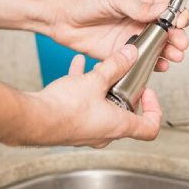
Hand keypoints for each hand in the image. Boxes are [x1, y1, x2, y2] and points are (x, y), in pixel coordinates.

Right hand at [25, 44, 161, 146]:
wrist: (35, 119)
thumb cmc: (64, 109)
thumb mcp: (96, 79)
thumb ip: (115, 66)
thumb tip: (129, 56)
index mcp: (119, 125)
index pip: (150, 128)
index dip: (154, 109)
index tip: (147, 92)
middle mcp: (105, 133)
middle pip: (126, 115)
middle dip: (124, 92)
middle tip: (121, 77)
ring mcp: (88, 132)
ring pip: (103, 108)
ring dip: (102, 89)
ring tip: (96, 71)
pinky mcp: (72, 126)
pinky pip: (83, 106)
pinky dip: (83, 89)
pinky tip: (76, 69)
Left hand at [50, 0, 188, 71]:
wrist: (60, 17)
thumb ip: (137, 5)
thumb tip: (159, 9)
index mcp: (140, 1)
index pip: (167, 8)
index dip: (177, 16)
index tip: (180, 23)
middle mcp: (138, 19)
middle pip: (166, 30)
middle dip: (176, 37)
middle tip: (180, 44)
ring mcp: (130, 36)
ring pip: (156, 47)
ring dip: (167, 52)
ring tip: (173, 57)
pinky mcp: (120, 52)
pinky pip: (139, 60)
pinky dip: (151, 64)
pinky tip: (158, 66)